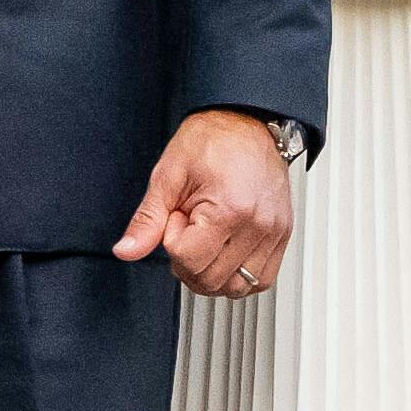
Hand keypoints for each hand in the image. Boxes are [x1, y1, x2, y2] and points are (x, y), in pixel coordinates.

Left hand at [116, 107, 293, 298]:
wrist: (246, 122)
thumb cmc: (212, 141)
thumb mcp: (169, 176)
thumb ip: (148, 219)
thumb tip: (127, 250)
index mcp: (230, 209)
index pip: (189, 260)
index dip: (173, 241)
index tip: (178, 217)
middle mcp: (258, 225)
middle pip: (211, 280)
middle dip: (189, 261)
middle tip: (190, 228)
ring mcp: (274, 233)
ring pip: (237, 288)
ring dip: (213, 275)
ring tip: (207, 241)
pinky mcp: (283, 236)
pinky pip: (262, 280)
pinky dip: (239, 276)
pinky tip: (226, 254)